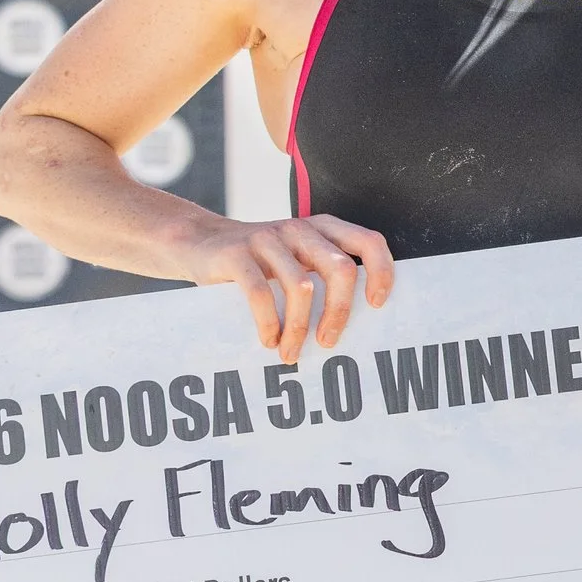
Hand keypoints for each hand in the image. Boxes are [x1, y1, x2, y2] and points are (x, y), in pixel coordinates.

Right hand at [184, 215, 395, 361]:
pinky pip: (260, 293)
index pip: (368, 241)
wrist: (200, 243)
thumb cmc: (261, 263)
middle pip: (340, 269)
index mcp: (323, 229)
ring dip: (299, 327)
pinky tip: (269, 341)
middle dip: (339, 311)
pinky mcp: (236, 254)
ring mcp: (267, 239)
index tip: (377, 305)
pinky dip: (268, 323)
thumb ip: (325, 274)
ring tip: (290, 352)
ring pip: (301, 287)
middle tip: (328, 342)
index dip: (381, 271)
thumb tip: (363, 324)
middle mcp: (299, 229)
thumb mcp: (298, 258)